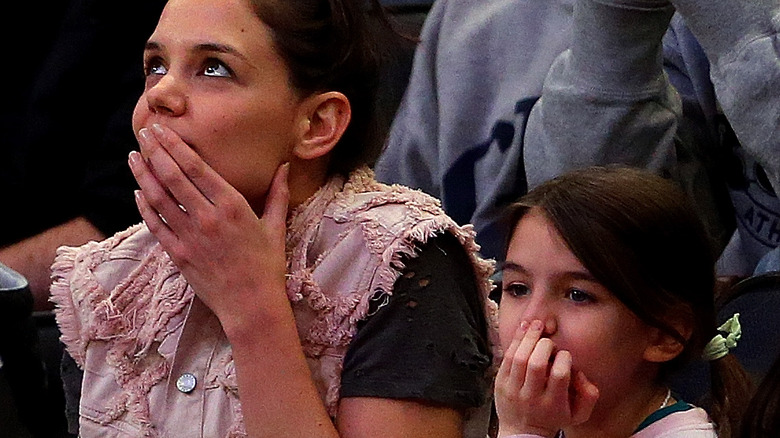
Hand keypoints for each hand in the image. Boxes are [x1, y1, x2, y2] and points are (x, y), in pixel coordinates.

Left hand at [128, 123, 289, 331]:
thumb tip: (285, 166)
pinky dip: (144, 206)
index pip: (196, 167)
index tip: (163, 129)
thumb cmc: (267, 266)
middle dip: (155, 151)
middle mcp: (208, 217)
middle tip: (144, 133)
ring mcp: (189, 236)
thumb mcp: (275, 227)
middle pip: (173, 176)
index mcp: (233, 206)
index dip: (175, 145)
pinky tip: (138, 191)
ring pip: (158, 197)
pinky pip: (155, 224)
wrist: (251, 304)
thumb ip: (277, 194)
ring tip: (134, 156)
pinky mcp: (177, 254)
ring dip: (144, 174)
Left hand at [495, 320, 598, 437]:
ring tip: (536, 325)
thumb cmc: (552, 418)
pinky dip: (515, 341)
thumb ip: (589, 395)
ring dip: (528, 337)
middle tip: (549, 341)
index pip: (560, 375)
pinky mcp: (500, 383)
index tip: (564, 355)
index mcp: (553, 404)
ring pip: (519, 358)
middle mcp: (531, 397)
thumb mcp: (577, 414)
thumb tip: (583, 374)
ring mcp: (513, 390)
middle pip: (537, 363)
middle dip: (545, 345)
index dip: (564, 358)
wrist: (522, 433)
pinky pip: (506, 358)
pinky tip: (523, 329)